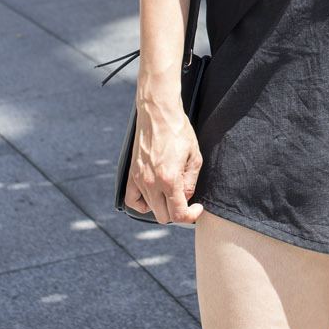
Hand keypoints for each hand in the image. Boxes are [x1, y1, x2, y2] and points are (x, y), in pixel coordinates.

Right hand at [125, 96, 204, 224]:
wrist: (158, 112)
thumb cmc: (178, 130)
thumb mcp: (194, 157)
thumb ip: (190, 182)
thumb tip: (186, 198)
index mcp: (169, 179)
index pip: (178, 214)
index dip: (191, 216)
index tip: (197, 208)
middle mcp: (151, 182)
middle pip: (164, 216)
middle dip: (177, 213)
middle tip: (185, 201)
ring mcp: (139, 178)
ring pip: (150, 209)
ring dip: (162, 207)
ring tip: (171, 195)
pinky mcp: (132, 173)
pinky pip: (131, 199)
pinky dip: (141, 204)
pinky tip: (152, 197)